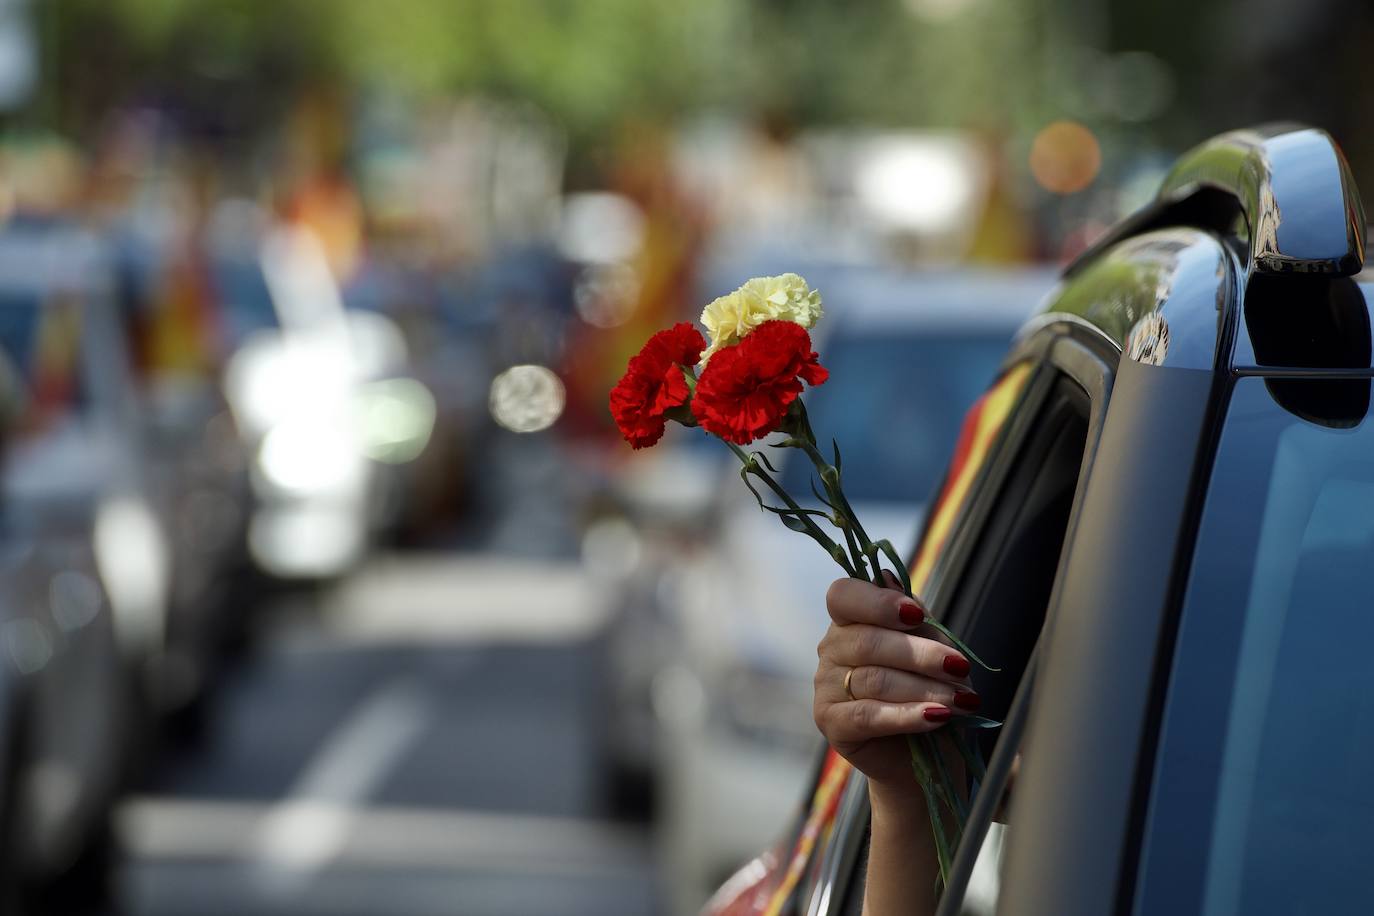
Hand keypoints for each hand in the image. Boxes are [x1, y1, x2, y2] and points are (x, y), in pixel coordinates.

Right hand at [813, 575, 977, 789]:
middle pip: (868, 641)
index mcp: (850, 619)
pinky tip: (937, 717)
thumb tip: (889, 579)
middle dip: (920, 655)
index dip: (877, 602)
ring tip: (962, 701)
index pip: (844, 595)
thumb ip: (914, 618)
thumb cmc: (930, 690)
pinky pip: (868, 715)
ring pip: (873, 679)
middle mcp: (831, 648)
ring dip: (924, 688)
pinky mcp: (830, 722)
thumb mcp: (932, 648)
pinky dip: (907, 715)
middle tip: (960, 668)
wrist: (927, 754)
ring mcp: (825, 685)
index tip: (915, 615)